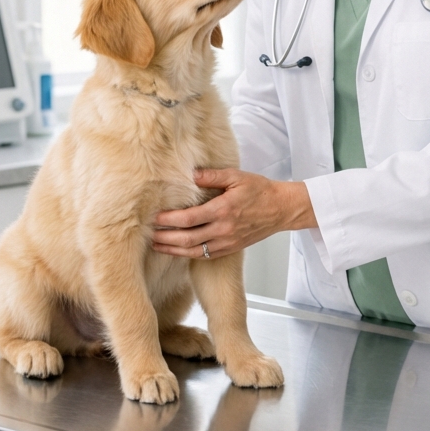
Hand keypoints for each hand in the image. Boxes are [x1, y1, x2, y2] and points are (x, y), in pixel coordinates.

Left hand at [151, 169, 315, 259]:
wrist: (281, 209)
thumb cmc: (260, 190)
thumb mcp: (236, 176)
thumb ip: (212, 176)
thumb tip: (191, 175)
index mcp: (223, 210)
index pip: (189, 219)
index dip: (169, 220)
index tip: (154, 217)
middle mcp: (223, 229)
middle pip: (187, 238)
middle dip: (165, 237)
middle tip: (148, 234)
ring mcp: (227, 242)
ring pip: (194, 251)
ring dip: (173, 249)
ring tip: (156, 245)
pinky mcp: (230, 248)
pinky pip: (205, 255)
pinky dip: (187, 255)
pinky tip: (176, 251)